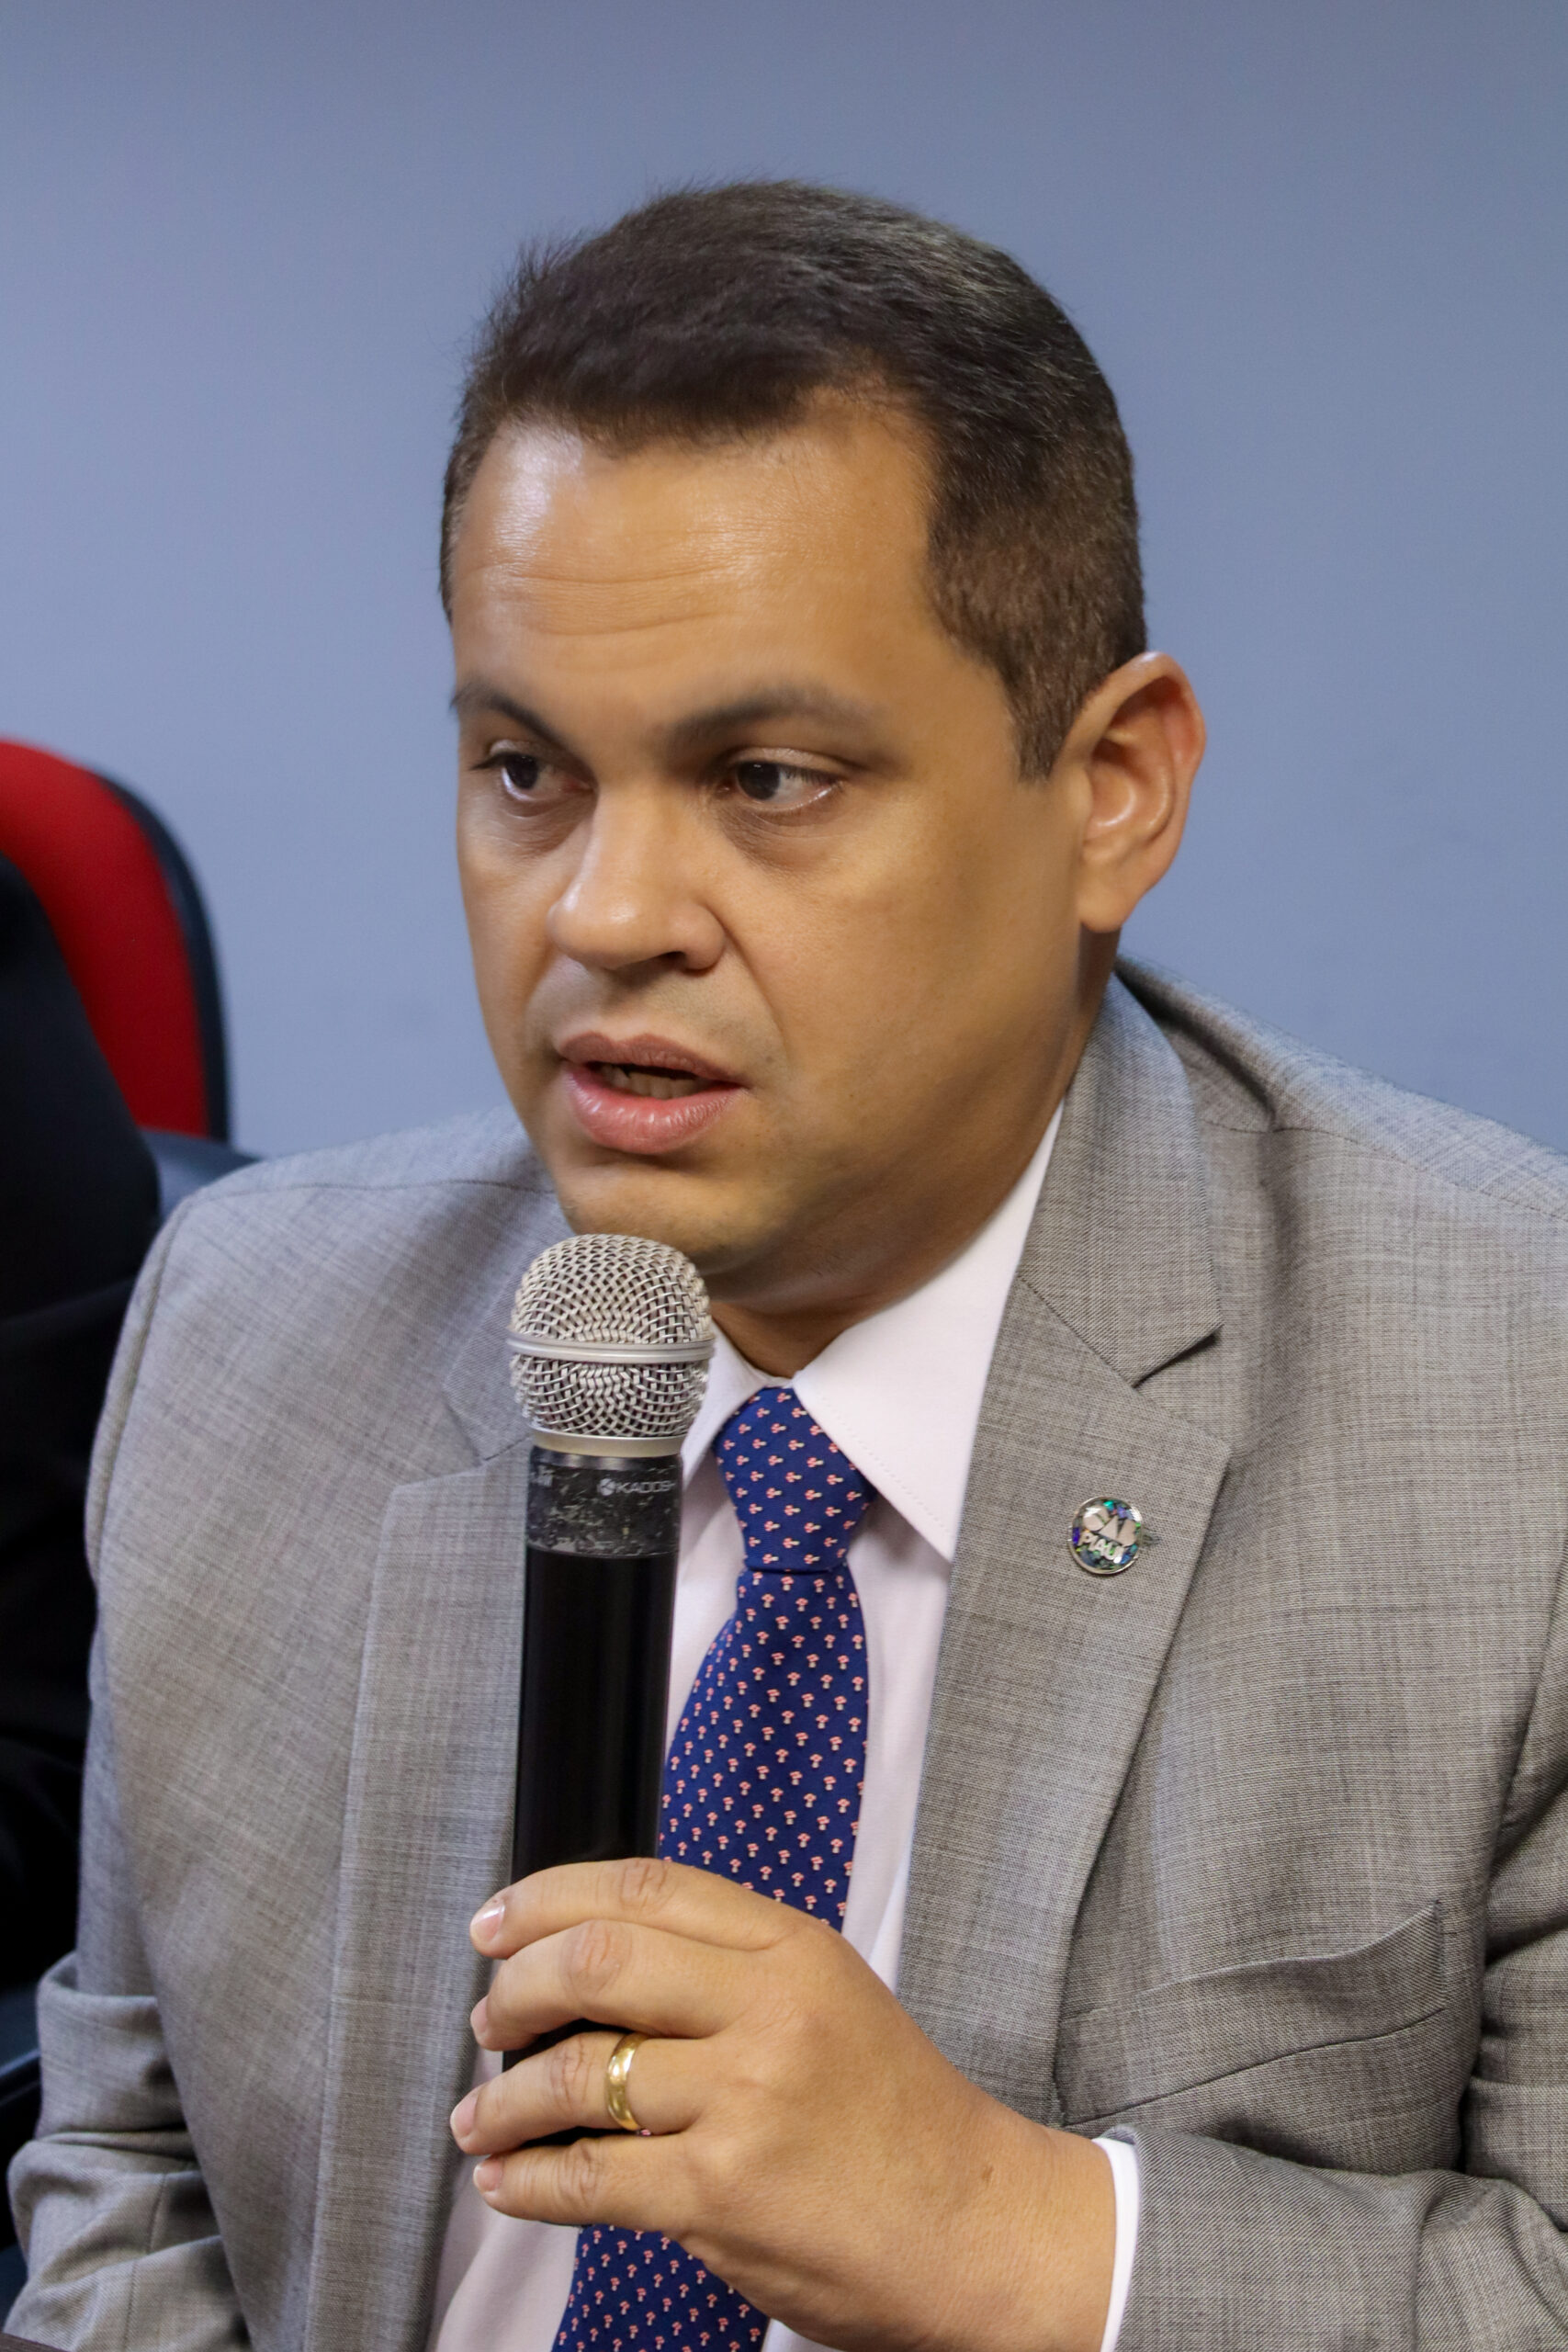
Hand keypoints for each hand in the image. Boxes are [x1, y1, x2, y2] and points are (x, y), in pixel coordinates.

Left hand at [450, 1857, 1113, 2351]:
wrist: (974, 2227)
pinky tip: (510, 2180)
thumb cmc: (898, 2120)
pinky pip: (588, 2178)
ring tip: (485, 2118)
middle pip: (596, 1961)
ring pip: (578, 2075)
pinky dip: (529, 2181)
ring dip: (505, 2101)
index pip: (646, 1888)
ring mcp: (744, 2098)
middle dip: (515, 1990)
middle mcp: (768, 2008)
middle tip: (491, 2020)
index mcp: (793, 1947)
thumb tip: (590, 1958)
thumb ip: (730, 1967)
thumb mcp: (830, 1998)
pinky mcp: (721, 2192)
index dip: (550, 1898)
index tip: (497, 1925)